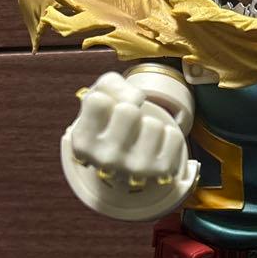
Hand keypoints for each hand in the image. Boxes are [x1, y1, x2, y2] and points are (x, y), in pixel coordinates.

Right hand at [69, 70, 189, 188]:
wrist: (129, 165)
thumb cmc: (111, 125)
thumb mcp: (99, 99)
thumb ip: (110, 85)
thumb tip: (136, 98)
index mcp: (83, 144)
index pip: (99, 101)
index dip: (108, 101)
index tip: (107, 115)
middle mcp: (105, 160)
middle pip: (129, 110)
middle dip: (131, 111)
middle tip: (127, 127)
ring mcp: (134, 169)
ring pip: (153, 124)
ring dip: (150, 125)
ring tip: (141, 139)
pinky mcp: (160, 172)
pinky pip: (174, 136)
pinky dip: (168, 137)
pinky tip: (155, 148)